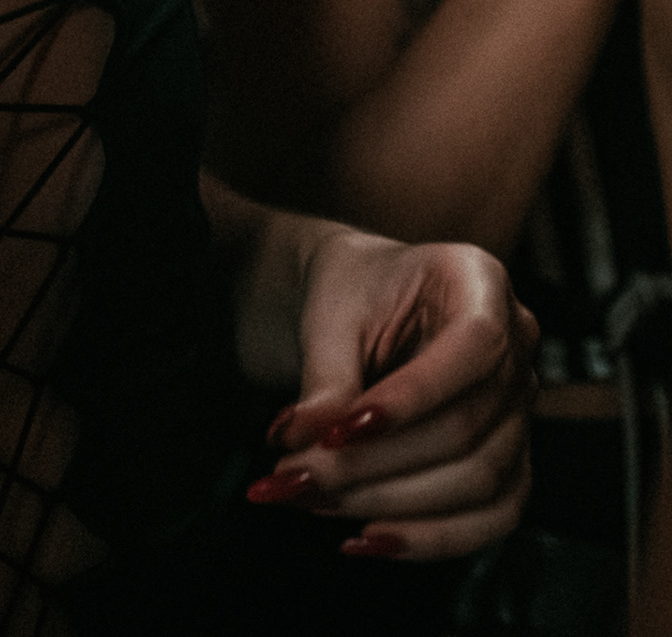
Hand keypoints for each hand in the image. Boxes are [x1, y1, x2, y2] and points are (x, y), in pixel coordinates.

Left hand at [248, 229, 535, 561]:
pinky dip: (430, 538)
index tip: (334, 434)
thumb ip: (325, 376)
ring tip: (313, 499)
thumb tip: (302, 441)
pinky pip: (491, 519)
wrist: (358, 304)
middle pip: (467, 429)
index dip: (408, 401)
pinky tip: (366, 538)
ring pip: (480, 482)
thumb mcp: (330, 313)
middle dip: (376, 464)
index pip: (471, 349)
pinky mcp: (511, 462)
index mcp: (481, 281)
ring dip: (390, 503)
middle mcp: (519, 346)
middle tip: (296, 475)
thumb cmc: (349, 292)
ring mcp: (522, 409)